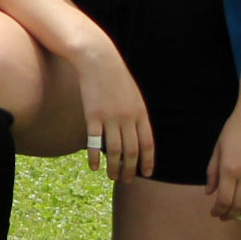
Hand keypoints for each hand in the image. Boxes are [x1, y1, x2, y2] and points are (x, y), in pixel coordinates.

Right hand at [69, 40, 153, 180]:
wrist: (97, 59)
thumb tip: (137, 135)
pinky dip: (94, 157)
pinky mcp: (92, 115)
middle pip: (131, 151)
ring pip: (114, 150)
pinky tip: (93, 166)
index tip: (146, 174)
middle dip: (130, 169)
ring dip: (114, 167)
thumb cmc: (115, 77)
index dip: (147, 161)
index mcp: (140, 112)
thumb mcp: (133, 95)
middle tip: (127, 180)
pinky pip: (94, 142)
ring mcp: (110, 117)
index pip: (147, 144)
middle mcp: (127, 117)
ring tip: (111, 176)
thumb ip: (136, 115)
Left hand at [206, 104, 240, 221]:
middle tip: (225, 217)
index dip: (219, 210)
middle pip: (240, 205)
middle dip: (231, 214)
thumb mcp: (218, 149)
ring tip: (240, 212)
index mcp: (230, 168)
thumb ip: (213, 172)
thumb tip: (209, 193)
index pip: (225, 199)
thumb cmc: (234, 130)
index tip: (215, 213)